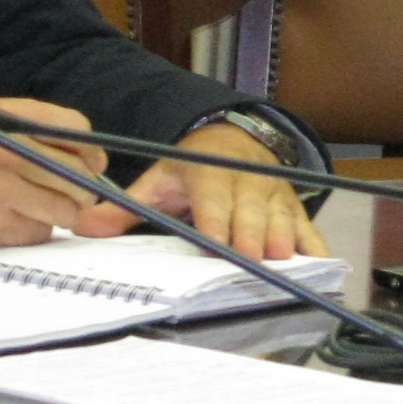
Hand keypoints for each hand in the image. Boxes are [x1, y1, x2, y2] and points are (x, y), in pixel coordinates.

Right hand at [0, 98, 105, 246]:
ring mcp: (1, 193)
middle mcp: (10, 155)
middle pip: (79, 178)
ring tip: (40, 208)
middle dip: (82, 191)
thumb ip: (39, 129)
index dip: (93, 154)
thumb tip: (91, 156)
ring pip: (64, 211)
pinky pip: (37, 233)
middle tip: (73, 195)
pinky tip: (14, 220)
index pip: (77, 133)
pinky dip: (33, 230)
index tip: (93, 165)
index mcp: (12, 124)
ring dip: (59, 214)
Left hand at [75, 123, 328, 260]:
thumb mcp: (157, 182)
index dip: (216, 221)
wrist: (233, 140)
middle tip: (252, 258)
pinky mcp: (291, 205)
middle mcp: (246, 181)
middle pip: (251, 210)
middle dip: (252, 234)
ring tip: (282, 260)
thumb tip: (84, 225)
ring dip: (283, 237)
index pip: (213, 198)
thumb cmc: (192, 170)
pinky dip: (314, 243)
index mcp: (210, 173)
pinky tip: (319, 263)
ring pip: (281, 215)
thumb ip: (124, 208)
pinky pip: (306, 224)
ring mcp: (273, 193)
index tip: (216, 244)